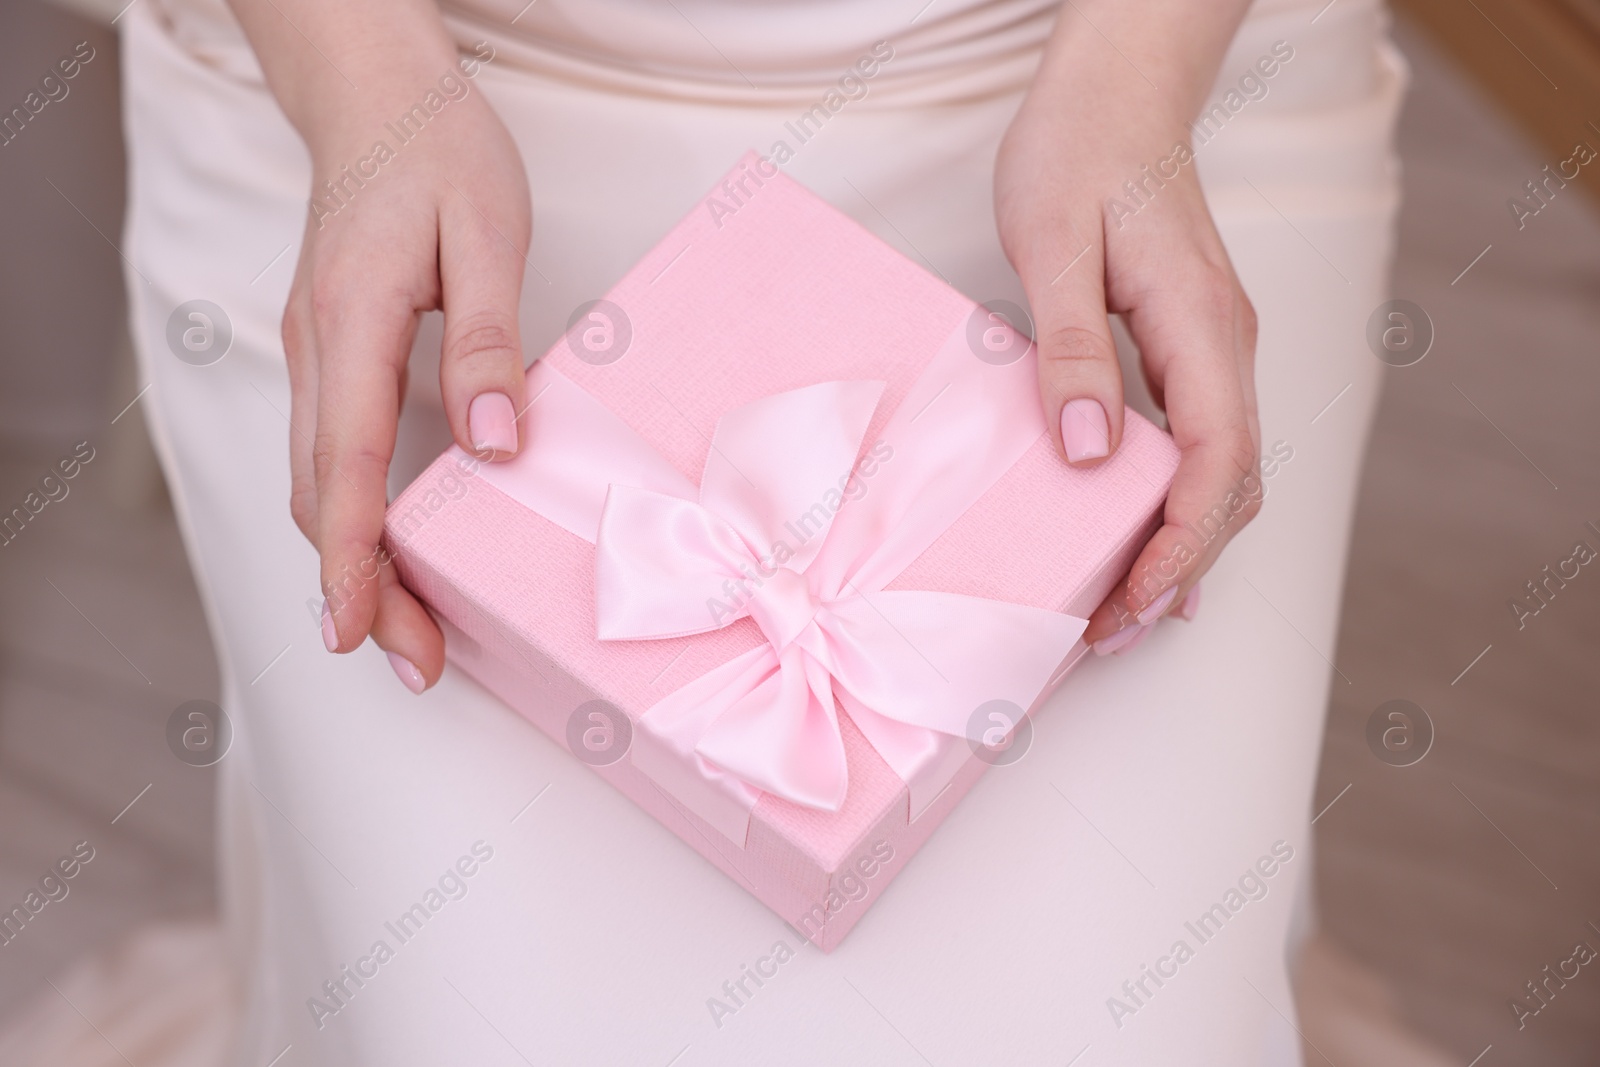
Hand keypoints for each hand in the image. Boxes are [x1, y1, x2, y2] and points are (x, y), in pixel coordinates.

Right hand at [228, 0, 530, 691]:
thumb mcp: (486, 233)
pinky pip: (327, 453)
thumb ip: (488, 340)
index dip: (349, 556)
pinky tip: (387, 551)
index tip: (360, 631)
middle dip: (358, 588)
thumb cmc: (437, 152)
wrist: (377, 98)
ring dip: (352, 562)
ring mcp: (313, 353)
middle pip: (317, 493)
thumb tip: (493, 443)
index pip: (342, 462)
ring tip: (407, 631)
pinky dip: (348, 516)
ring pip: (314, 481)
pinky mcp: (328, 356)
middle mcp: (315, 348)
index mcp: (352, 320)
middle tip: (415, 661)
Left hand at [995, 0, 1257, 652]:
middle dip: (1180, 567)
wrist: (1117, 92)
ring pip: (1224, 473)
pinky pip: (1203, 445)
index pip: (1215, 461)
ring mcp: (1216, 348)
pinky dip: (1177, 506)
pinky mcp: (1191, 347)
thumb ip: (1072, 348)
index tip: (1134, 600)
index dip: (1180, 543)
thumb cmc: (1080, 152)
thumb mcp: (1052, 242)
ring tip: (1120, 608)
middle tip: (1110, 630)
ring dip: (1181, 546)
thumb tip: (1086, 453)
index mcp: (1200, 325)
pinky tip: (1139, 542)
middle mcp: (1225, 346)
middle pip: (1230, 486)